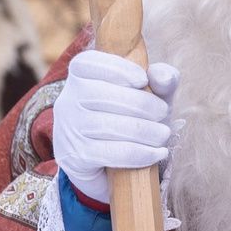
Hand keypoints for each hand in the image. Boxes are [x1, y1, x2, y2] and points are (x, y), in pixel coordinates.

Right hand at [53, 50, 177, 204]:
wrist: (115, 166)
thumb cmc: (135, 118)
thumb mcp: (153, 95)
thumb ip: (162, 80)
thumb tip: (162, 75)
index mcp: (81, 76)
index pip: (88, 63)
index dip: (116, 69)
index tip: (143, 80)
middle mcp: (68, 100)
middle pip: (97, 94)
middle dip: (139, 103)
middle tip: (162, 113)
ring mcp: (68, 129)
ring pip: (103, 125)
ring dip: (142, 130)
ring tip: (163, 135)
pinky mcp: (75, 157)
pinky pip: (108, 153)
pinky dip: (138, 153)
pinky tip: (157, 153)